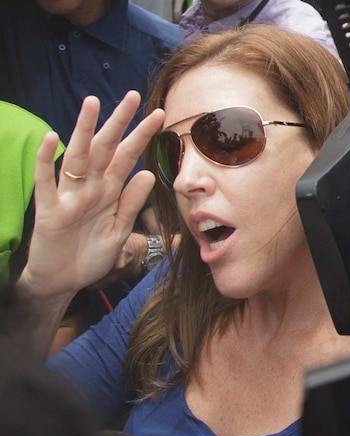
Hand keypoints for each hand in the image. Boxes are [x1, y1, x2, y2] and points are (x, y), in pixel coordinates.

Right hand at [17, 91, 164, 299]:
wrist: (62, 281)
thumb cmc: (89, 254)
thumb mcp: (118, 230)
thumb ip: (131, 203)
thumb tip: (149, 174)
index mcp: (108, 192)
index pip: (127, 157)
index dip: (143, 137)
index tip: (160, 115)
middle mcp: (89, 188)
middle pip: (105, 149)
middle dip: (118, 123)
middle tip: (133, 96)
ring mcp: (68, 196)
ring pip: (77, 157)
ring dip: (83, 130)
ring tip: (92, 103)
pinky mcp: (49, 211)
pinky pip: (46, 182)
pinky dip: (46, 161)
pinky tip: (52, 138)